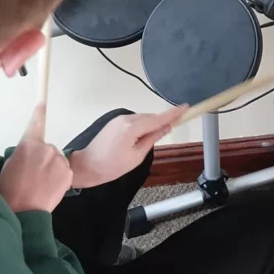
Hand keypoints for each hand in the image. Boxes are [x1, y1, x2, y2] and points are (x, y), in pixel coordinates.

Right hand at [0, 105, 72, 212]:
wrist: (24, 210)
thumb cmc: (11, 189)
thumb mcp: (9, 165)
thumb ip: (23, 153)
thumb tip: (30, 152)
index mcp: (29, 143)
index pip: (36, 122)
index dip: (39, 111)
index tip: (42, 101)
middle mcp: (47, 148)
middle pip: (46, 148)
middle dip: (41, 157)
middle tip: (32, 175)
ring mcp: (59, 161)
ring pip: (56, 160)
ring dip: (51, 168)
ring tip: (40, 184)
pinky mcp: (68, 173)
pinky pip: (63, 171)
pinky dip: (58, 177)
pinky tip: (49, 188)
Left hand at [69, 106, 188, 188]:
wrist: (87, 166)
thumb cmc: (111, 166)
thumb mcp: (137, 156)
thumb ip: (152, 138)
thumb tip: (165, 128)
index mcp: (131, 127)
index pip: (157, 118)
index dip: (173, 113)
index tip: (186, 107)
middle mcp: (125, 119)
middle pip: (150, 117)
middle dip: (163, 120)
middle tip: (176, 125)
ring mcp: (118, 119)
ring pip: (142, 118)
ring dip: (152, 124)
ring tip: (157, 136)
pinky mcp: (114, 122)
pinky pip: (134, 121)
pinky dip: (142, 125)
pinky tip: (144, 135)